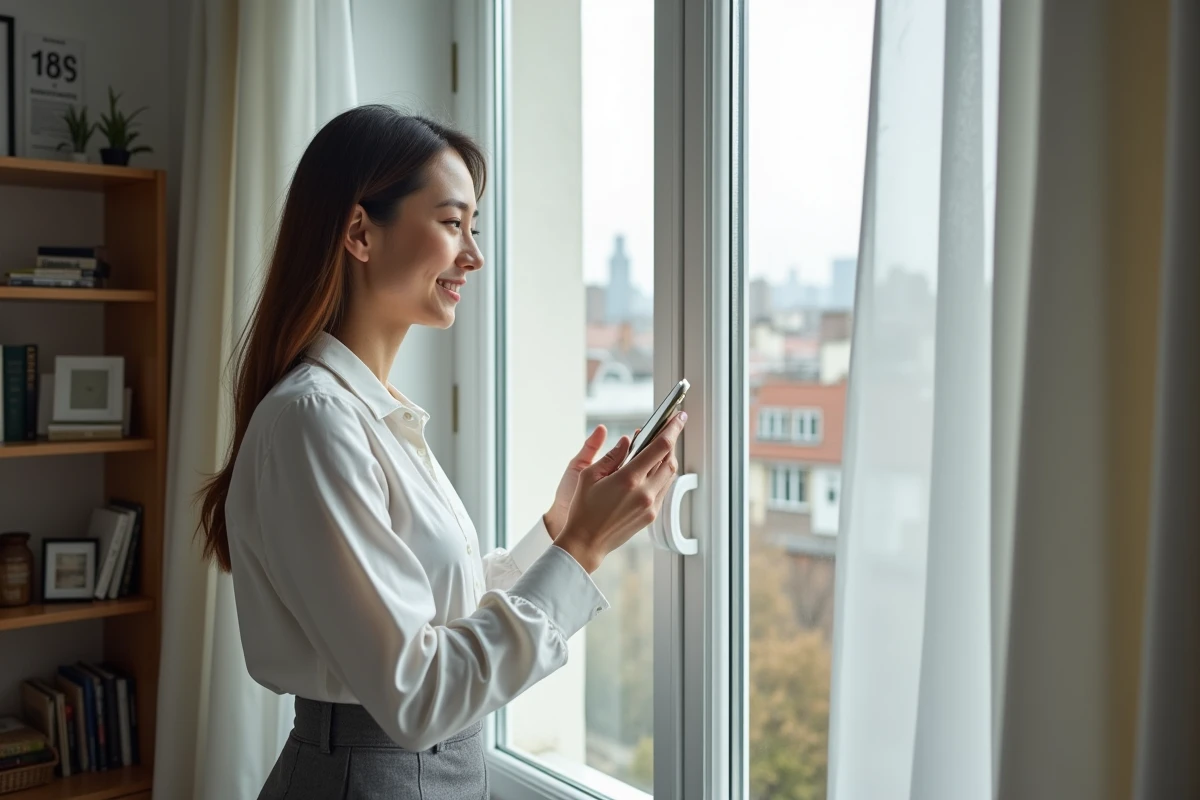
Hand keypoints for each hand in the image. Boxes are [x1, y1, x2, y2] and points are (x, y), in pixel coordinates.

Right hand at [556, 412, 686, 572]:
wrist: (586, 542)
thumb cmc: (583, 509)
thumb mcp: (589, 475)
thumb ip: (612, 456)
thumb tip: (627, 441)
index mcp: (629, 479)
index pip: (660, 447)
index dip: (672, 428)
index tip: (679, 417)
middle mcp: (644, 492)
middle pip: (669, 459)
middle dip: (670, 442)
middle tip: (666, 430)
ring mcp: (650, 505)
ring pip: (669, 475)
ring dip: (666, 459)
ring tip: (657, 449)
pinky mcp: (651, 515)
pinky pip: (663, 489)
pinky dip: (661, 475)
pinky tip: (651, 470)